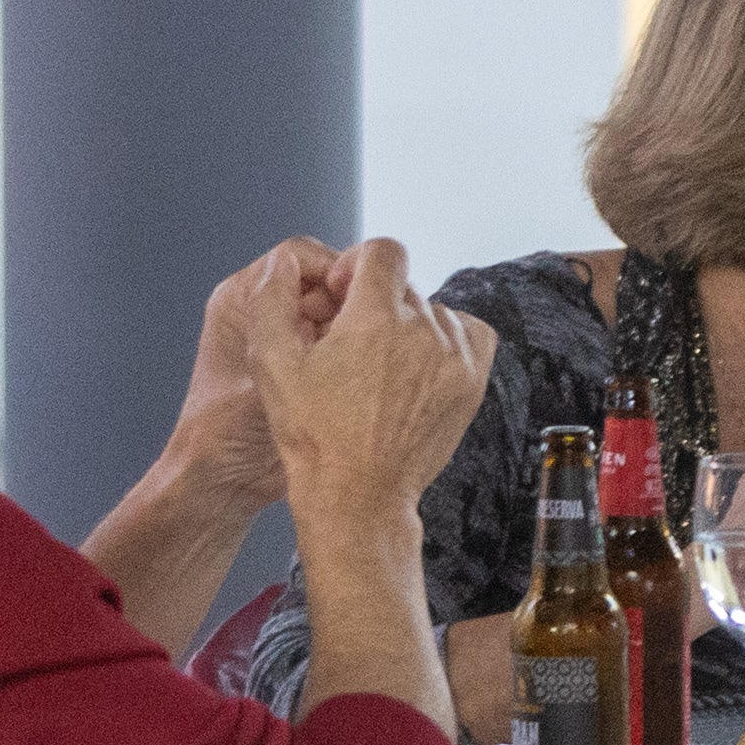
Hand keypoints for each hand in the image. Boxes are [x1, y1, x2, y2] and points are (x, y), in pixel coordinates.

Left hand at [165, 238, 346, 513]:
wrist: (222, 485)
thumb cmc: (222, 437)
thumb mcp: (261, 380)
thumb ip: (296, 339)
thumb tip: (342, 300)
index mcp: (240, 302)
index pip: (295, 257)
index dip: (333, 269)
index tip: (359, 295)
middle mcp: (262, 314)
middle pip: (322, 280)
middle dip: (351, 299)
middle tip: (373, 326)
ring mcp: (285, 340)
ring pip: (336, 311)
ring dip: (357, 326)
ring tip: (374, 350)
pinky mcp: (304, 366)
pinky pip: (340, 341)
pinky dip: (357, 350)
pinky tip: (371, 369)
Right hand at [250, 235, 495, 521]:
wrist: (358, 494)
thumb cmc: (313, 434)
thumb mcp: (271, 364)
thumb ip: (272, 301)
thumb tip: (286, 265)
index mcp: (375, 318)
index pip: (382, 251)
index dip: (356, 266)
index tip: (342, 299)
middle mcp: (423, 330)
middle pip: (404, 284)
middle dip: (377, 302)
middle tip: (354, 344)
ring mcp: (455, 357)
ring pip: (434, 310)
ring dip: (409, 324)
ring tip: (383, 365)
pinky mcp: (473, 382)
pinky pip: (469, 332)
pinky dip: (447, 339)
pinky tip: (420, 364)